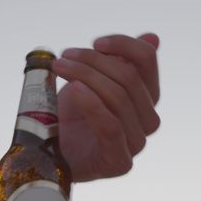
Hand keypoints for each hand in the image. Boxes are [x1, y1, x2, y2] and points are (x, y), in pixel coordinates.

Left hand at [53, 33, 160, 180]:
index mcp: (146, 96)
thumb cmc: (69, 116)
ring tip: (59, 69)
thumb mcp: (92, 81)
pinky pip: (112, 127)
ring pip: (119, 98)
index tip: (96, 42)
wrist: (47, 153)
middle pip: (129, 77)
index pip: (147, 61)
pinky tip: (75, 90)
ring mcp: (137, 143)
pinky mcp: (120, 163)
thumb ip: (119, 61)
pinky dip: (93, 105)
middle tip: (63, 58)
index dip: (123, 44)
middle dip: (93, 62)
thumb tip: (153, 38)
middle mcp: (148, 119)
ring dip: (85, 77)